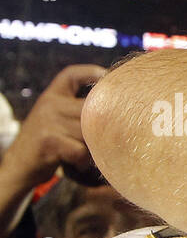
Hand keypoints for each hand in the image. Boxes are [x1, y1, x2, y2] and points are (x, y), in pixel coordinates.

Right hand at [1, 64, 104, 189]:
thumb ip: (77, 111)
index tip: (109, 76)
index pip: (71, 75)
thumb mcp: (57, 120)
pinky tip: (79, 164)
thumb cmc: (48, 144)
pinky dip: (85, 160)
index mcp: (52, 96)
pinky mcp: (49, 140)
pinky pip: (81, 149)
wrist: (19, 165)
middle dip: (106, 125)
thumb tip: (117, 109)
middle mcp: (49, 104)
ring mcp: (48, 121)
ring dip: (96, 146)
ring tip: (90, 155)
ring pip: (90, 130)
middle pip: (92, 107)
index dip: (92, 72)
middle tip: (113, 138)